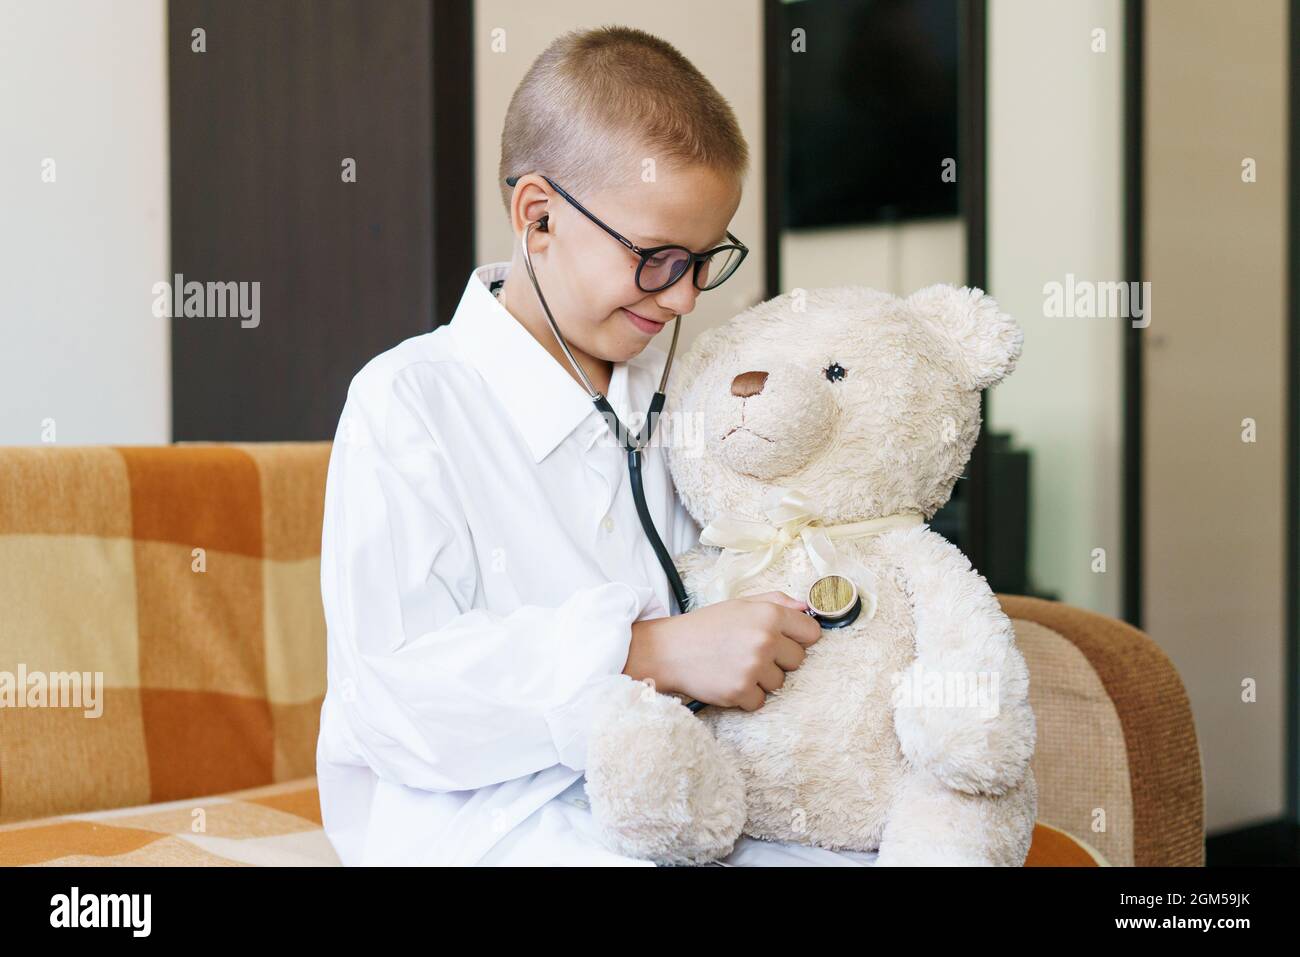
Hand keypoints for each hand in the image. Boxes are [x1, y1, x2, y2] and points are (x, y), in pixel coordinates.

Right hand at [624, 590, 821, 710]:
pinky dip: (746, 696)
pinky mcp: (741, 691)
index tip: (784, 640)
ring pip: (780, 682)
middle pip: (798, 660)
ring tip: (737, 665)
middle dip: (780, 659)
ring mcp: (754, 668)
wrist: (669, 650)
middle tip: (752, 652)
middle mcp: (765, 640)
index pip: (812, 632)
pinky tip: (729, 680)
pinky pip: (760, 701)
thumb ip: (777, 602)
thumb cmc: (707, 626)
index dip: (799, 637)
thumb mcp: (741, 604)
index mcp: (769, 614)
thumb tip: (807, 608)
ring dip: (762, 679)